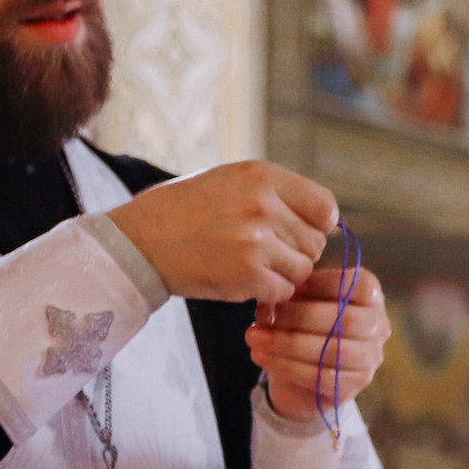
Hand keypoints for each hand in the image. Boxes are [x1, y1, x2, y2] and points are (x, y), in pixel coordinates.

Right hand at [108, 161, 337, 303]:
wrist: (138, 241)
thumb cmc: (184, 210)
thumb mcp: (230, 181)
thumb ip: (277, 194)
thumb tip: (330, 221)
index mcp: (261, 175)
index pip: (325, 206)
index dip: (319, 224)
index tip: (301, 232)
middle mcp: (262, 204)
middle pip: (315, 242)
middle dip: (296, 252)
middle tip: (265, 253)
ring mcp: (255, 240)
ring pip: (302, 269)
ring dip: (283, 274)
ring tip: (251, 265)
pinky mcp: (246, 274)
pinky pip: (283, 291)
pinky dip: (268, 293)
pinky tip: (243, 280)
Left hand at [250, 267, 389, 421]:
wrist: (301, 373)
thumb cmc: (303, 325)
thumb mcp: (297, 301)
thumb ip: (290, 294)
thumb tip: (271, 299)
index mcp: (371, 298)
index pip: (360, 285)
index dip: (324, 284)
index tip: (287, 287)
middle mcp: (379, 327)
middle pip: (346, 320)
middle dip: (300, 317)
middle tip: (264, 317)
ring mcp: (370, 359)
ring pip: (333, 351)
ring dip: (288, 344)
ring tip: (255, 337)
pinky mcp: (355, 385)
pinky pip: (322, 377)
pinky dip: (287, 366)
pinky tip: (262, 357)